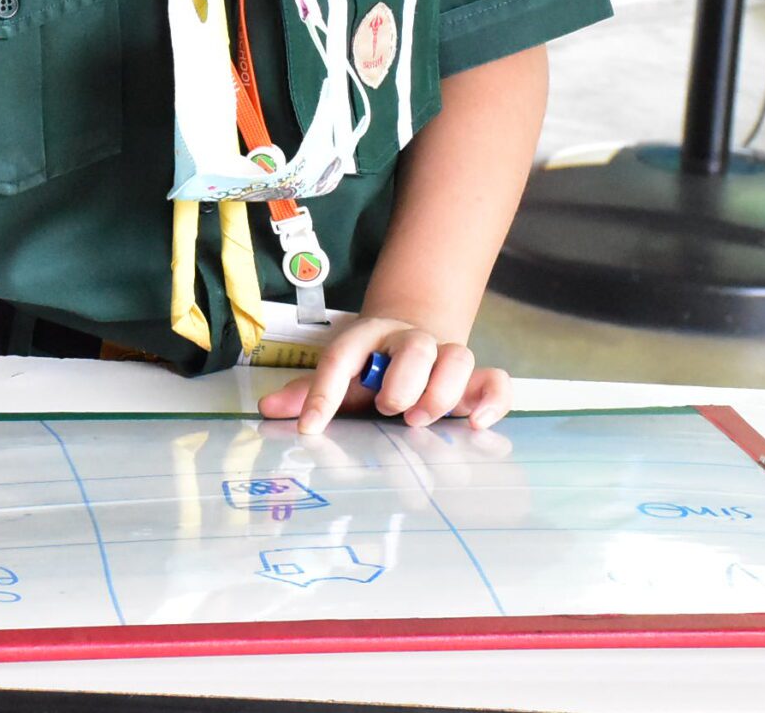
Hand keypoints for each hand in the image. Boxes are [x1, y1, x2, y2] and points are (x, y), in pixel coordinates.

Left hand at [257, 317, 511, 434]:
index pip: (341, 358)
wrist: (414, 335)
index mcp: (367, 337)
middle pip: (414, 347)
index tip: (309, 429)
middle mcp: (409, 341)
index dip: (321, 393)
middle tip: (389, 410)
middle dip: (402, 382)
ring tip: (420, 419)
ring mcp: (445, 357)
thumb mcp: (341, 374)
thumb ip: (308, 392)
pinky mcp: (475, 378)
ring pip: (457, 357)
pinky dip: (492, 401)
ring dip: (441, 391)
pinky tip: (476, 424)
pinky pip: (495, 380)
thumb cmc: (372, 366)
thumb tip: (269, 411)